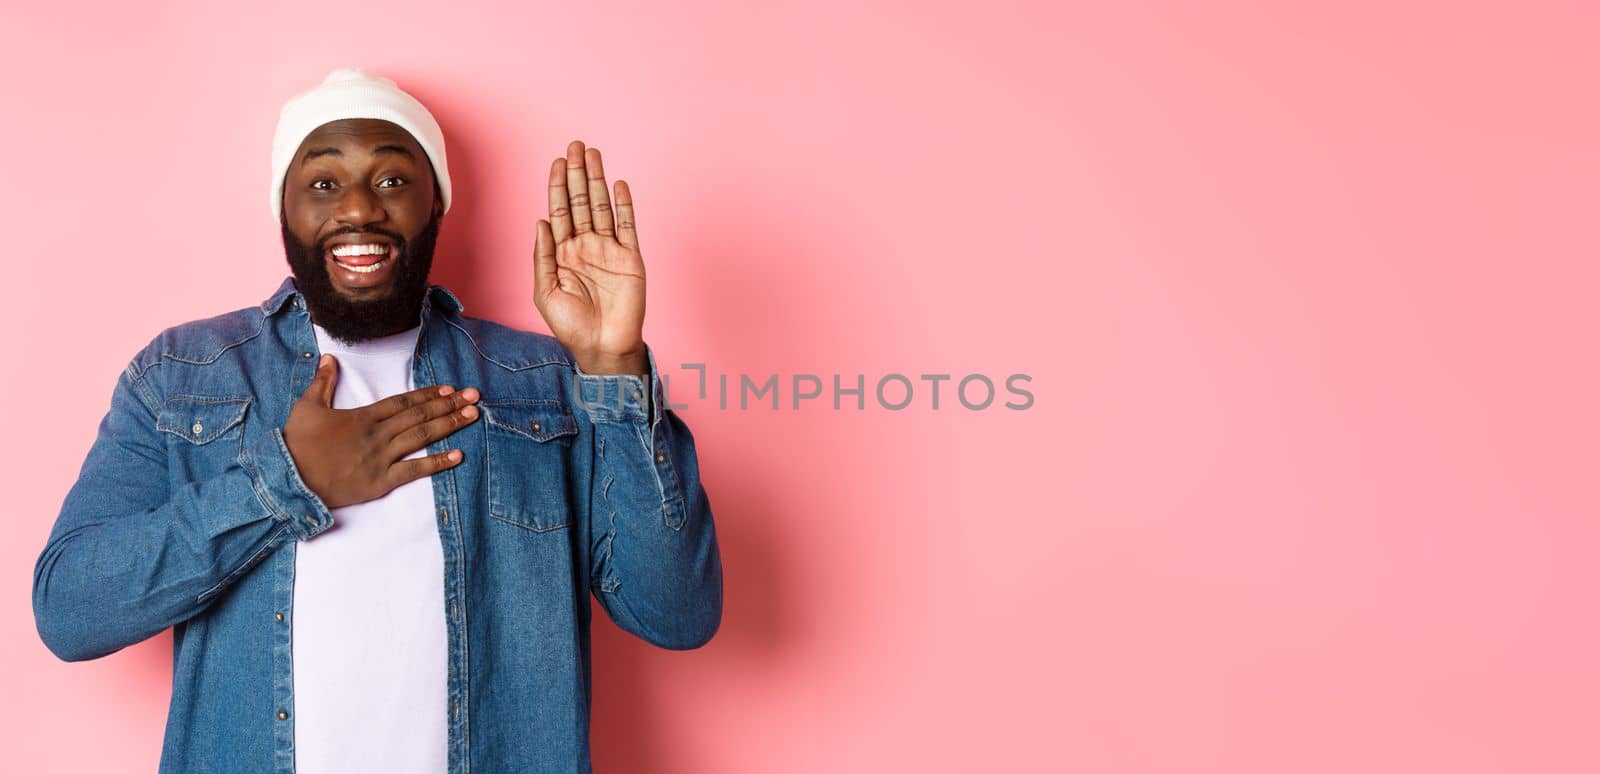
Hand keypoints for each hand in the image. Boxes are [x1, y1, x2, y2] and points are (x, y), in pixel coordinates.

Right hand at [282, 355, 480, 508]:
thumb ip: (322, 382)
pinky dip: (437, 463)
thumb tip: (328, 357)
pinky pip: (414, 471)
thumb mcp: (306, 407)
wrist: (289, 479)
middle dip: (449, 405)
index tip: (449, 389)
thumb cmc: (297, 444)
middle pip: (419, 416)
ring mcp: (381, 458)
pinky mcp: (380, 482)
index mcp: (364, 417)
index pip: (403, 402)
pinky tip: (458, 456)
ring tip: (473, 416)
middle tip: (474, 396)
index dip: (428, 395)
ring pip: (421, 437)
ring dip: (449, 425)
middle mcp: (378, 435)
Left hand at [534, 140, 647, 375]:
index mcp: (563, 252)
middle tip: (576, 145)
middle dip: (577, 173)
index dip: (557, 185)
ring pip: (602, 206)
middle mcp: (586, 246)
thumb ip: (543, 256)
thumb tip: (541, 221)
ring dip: (597, 180)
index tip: (557, 161)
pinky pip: (628, 225)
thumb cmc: (571, 326)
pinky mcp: (631, 258)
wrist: (602, 347)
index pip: (559, 210)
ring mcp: (609, 250)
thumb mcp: (545, 292)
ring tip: (594, 154)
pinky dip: (624, 204)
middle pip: (580, 201)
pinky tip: (618, 185)